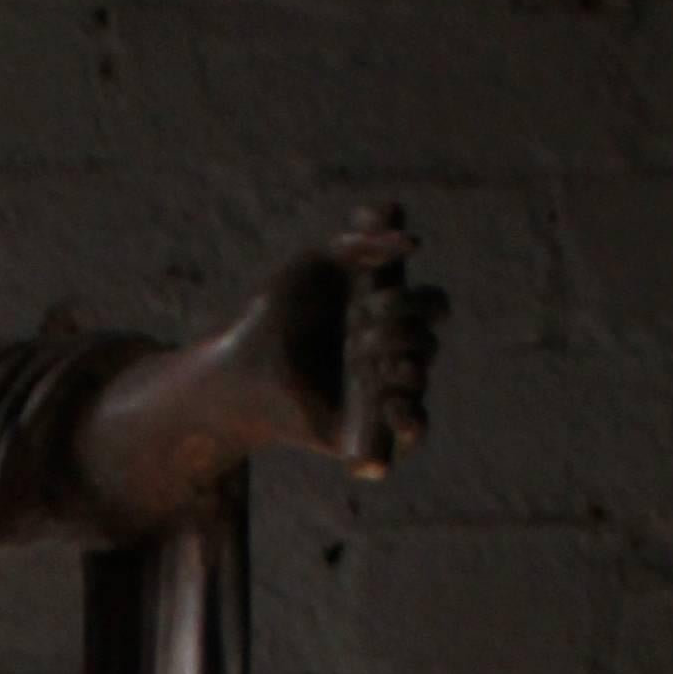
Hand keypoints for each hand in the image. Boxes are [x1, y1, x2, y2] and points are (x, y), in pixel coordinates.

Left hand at [235, 205, 443, 483]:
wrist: (241, 372)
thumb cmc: (270, 316)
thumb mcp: (315, 263)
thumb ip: (363, 242)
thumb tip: (415, 245)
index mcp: (380, 317)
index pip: (432, 306)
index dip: (423, 300)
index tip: (383, 290)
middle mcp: (384, 355)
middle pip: (427, 338)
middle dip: (401, 320)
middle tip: (359, 320)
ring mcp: (377, 393)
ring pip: (419, 377)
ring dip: (399, 356)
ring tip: (360, 352)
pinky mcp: (366, 430)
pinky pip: (414, 431)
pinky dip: (412, 419)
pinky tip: (389, 404)